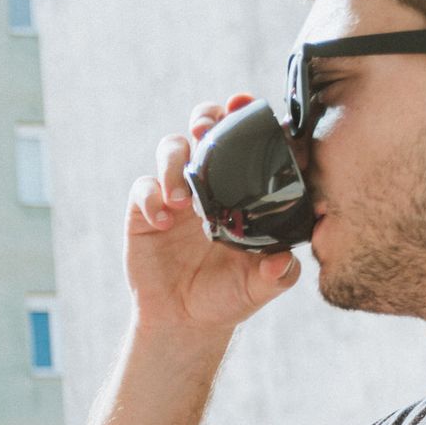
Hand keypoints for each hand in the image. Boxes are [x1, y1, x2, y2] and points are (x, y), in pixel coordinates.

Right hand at [127, 95, 303, 334]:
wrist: (184, 321)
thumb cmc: (229, 296)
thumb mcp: (262, 286)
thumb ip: (278, 272)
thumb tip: (283, 259)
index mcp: (241, 187)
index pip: (245, 139)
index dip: (246, 116)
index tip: (247, 103)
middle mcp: (208, 182)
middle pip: (204, 127)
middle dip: (206, 118)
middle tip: (207, 131)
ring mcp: (174, 193)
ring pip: (171, 148)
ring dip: (175, 162)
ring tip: (183, 198)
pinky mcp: (143, 212)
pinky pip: (142, 187)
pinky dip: (150, 197)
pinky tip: (163, 221)